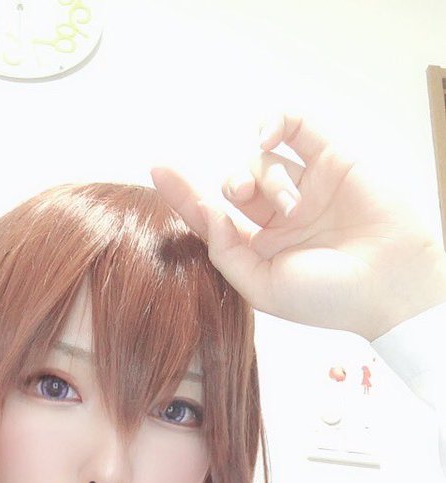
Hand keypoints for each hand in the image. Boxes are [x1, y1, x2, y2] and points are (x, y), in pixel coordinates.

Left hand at [150, 113, 445, 340]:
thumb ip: (225, 252)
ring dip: (264, 175)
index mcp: (263, 250)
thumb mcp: (261, 287)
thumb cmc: (328, 297)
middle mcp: (282, 217)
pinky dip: (276, 121)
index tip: (158, 170)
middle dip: (232, 184)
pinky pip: (295, 124)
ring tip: (288, 204)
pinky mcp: (332, 158)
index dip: (185, 195)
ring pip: (263, 157)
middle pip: (236, 183)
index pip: (215, 217)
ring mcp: (307, 185)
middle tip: (241, 194)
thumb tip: (203, 212)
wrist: (388, 284)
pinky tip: (268, 134)